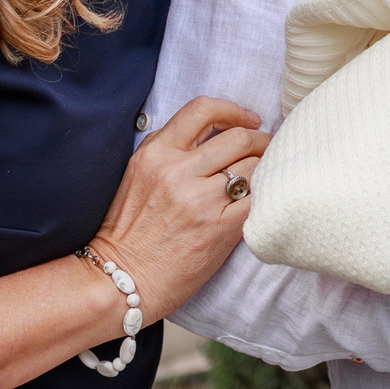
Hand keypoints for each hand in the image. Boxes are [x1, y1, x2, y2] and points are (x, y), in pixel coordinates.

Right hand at [90, 96, 268, 314]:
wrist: (122, 278)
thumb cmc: (129, 230)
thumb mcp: (137, 174)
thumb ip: (169, 148)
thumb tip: (213, 131)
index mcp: (156, 153)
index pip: (203, 110)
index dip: (233, 111)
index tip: (248, 120)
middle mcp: (178, 171)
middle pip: (239, 138)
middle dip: (260, 140)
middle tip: (266, 148)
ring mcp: (201, 200)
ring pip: (253, 167)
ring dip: (265, 168)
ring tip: (266, 175)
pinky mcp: (220, 228)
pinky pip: (258, 199)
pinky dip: (265, 195)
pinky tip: (262, 199)